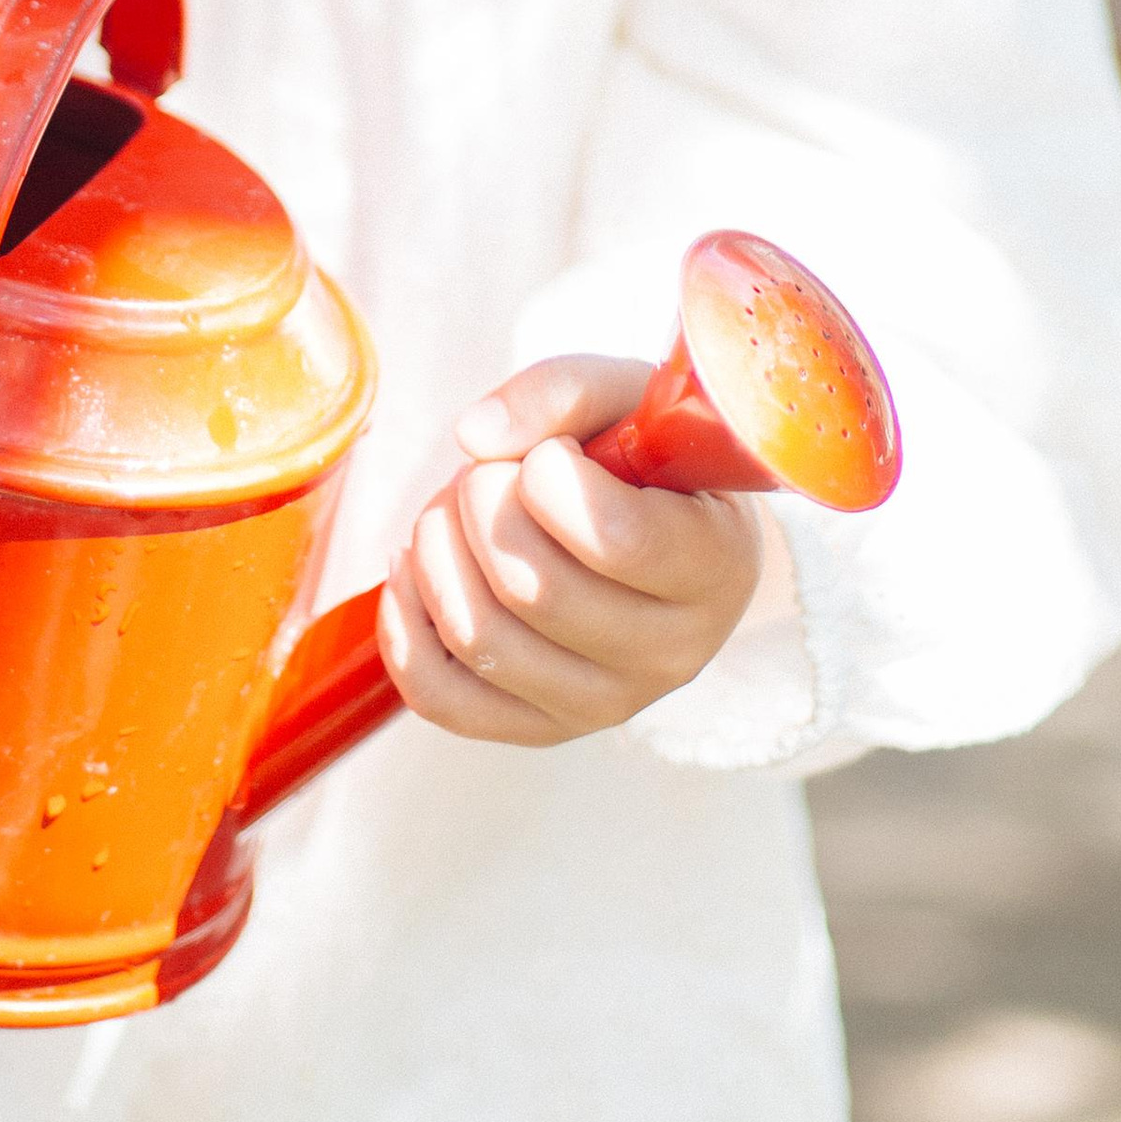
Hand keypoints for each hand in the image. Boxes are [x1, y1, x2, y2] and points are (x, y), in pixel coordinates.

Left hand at [379, 351, 762, 747]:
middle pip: (530, 588)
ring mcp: (606, 704)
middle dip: (479, 502)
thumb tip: (475, 437)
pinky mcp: (542, 729)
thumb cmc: (645, 461)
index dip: (549, 477)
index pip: (616, 537)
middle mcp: (672, 652)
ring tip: (453, 511)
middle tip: (487, 472)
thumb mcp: (627, 398)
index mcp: (716, 565)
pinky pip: (441, 697)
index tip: (548, 453)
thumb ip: (559, 392)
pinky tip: (416, 567)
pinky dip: (404, 623)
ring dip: (437, 550)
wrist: (657, 531)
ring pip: (479, 639)